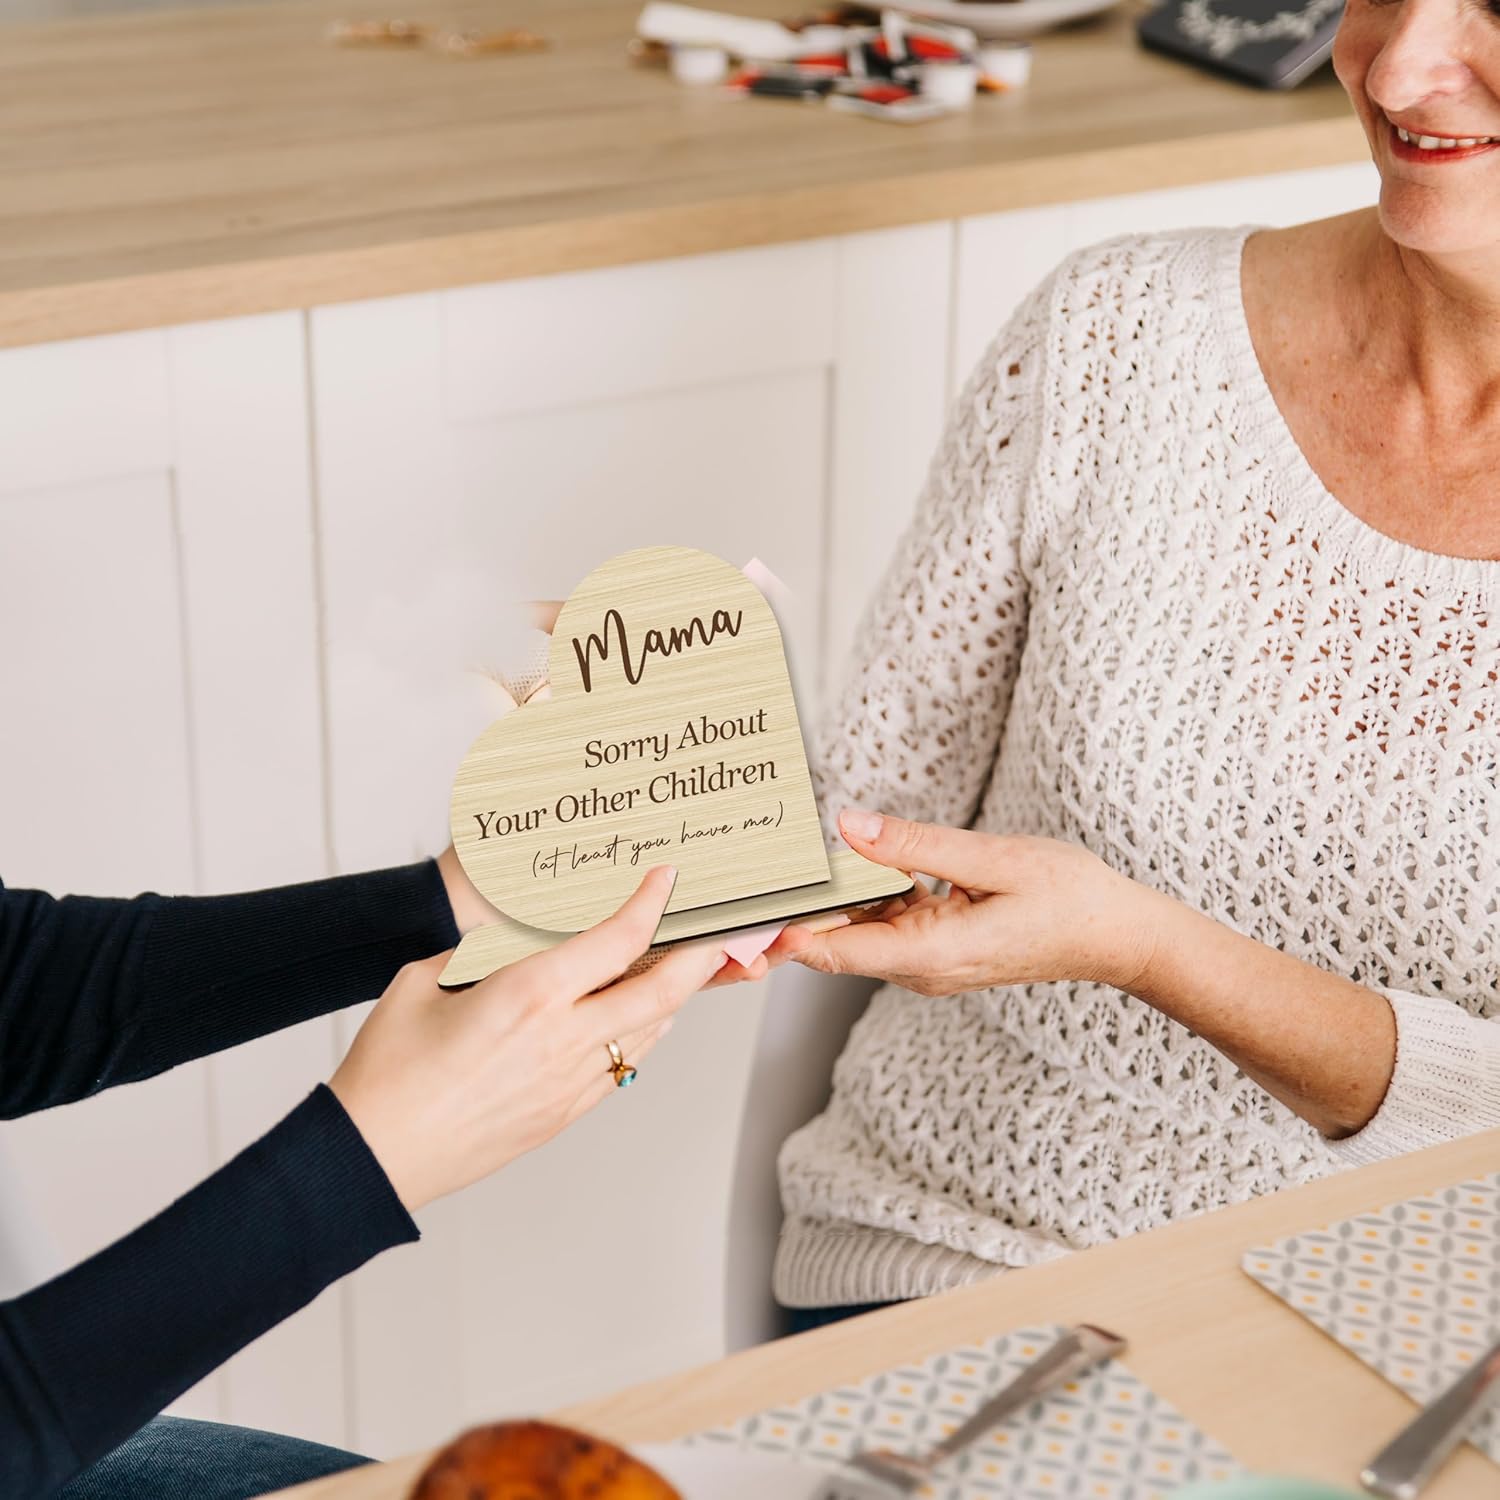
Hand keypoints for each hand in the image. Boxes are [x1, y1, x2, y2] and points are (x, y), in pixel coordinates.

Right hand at [330, 866, 727, 1210]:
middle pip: (662, 991)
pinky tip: (634, 1016)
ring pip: (649, 1031)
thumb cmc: (388, 1071)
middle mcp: (562, 1038)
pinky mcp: (564, 1113)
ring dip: (673, 995)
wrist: (374, 1156)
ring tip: (680, 966)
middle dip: (700, 955)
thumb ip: (478, 953)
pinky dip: (641, 1033)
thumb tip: (513, 940)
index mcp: (528, 995)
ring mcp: (569, 1082)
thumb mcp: (423, 981)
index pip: (618, 938)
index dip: (652, 901)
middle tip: (716, 929)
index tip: (666, 877)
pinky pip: (623, 1065)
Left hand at [764, 809, 1157, 996]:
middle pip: (835, 941)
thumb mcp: (994, 858)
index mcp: (931, 953)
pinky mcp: (938, 948)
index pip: (833, 950)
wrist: (1117, 935)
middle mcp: (921, 968)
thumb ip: (916, 845)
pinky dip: (866, 894)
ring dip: (829, 896)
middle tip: (744, 868)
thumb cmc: (1069, 897)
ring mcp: (928, 963)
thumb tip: (848, 825)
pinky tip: (855, 857)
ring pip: (858, 930)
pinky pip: (886, 923)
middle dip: (791, 909)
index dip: (780, 932)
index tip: (739, 909)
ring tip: (783, 855)